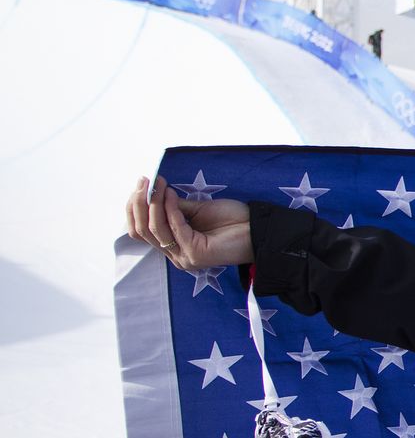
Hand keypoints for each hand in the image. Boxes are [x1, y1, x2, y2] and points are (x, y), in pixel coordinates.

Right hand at [125, 175, 253, 271]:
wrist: (257, 230)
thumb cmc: (230, 220)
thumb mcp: (195, 210)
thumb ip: (172, 206)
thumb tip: (151, 192)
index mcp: (172, 245)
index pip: (139, 231)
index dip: (135, 208)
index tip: (141, 185)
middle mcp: (175, 255)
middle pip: (142, 230)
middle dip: (141, 203)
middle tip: (146, 181)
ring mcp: (184, 257)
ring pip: (155, 229)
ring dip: (155, 203)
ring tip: (160, 185)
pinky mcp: (194, 254)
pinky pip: (175, 228)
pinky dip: (171, 209)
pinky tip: (172, 195)